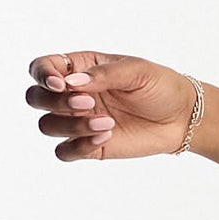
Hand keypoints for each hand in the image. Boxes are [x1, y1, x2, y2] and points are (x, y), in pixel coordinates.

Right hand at [24, 53, 196, 160]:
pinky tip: (105, 138)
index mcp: (79, 68)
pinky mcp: (90, 146)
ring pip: (47, 126)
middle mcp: (72, 94)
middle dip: (54, 102)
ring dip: (70, 126)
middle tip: (88, 103)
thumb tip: (71, 82)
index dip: (42, 75)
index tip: (61, 84)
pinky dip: (78, 147)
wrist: (182, 117)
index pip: (42, 68)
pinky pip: (65, 152)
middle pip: (36, 98)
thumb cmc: (159, 86)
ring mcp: (79, 121)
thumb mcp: (135, 70)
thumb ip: (103, 75)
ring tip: (106, 122)